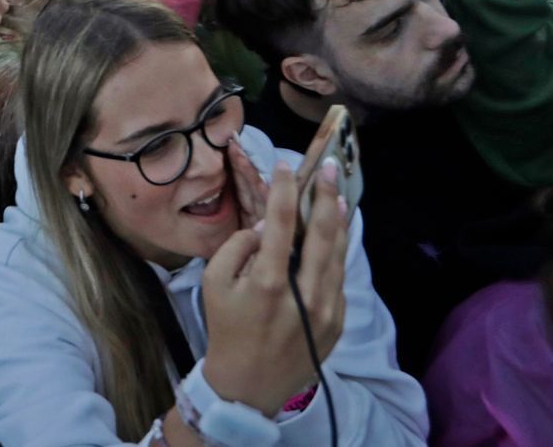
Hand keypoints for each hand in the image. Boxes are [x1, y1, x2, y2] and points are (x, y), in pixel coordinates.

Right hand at [198, 159, 347, 417]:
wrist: (247, 386)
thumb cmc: (226, 329)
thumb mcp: (213, 284)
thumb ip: (236, 247)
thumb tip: (265, 227)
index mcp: (268, 283)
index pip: (282, 222)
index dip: (286, 189)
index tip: (287, 166)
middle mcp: (304, 295)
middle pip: (322, 233)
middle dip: (326, 195)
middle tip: (329, 169)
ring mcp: (325, 312)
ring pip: (338, 255)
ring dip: (339, 222)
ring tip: (338, 197)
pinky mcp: (336, 324)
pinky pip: (338, 280)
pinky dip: (336, 255)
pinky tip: (334, 238)